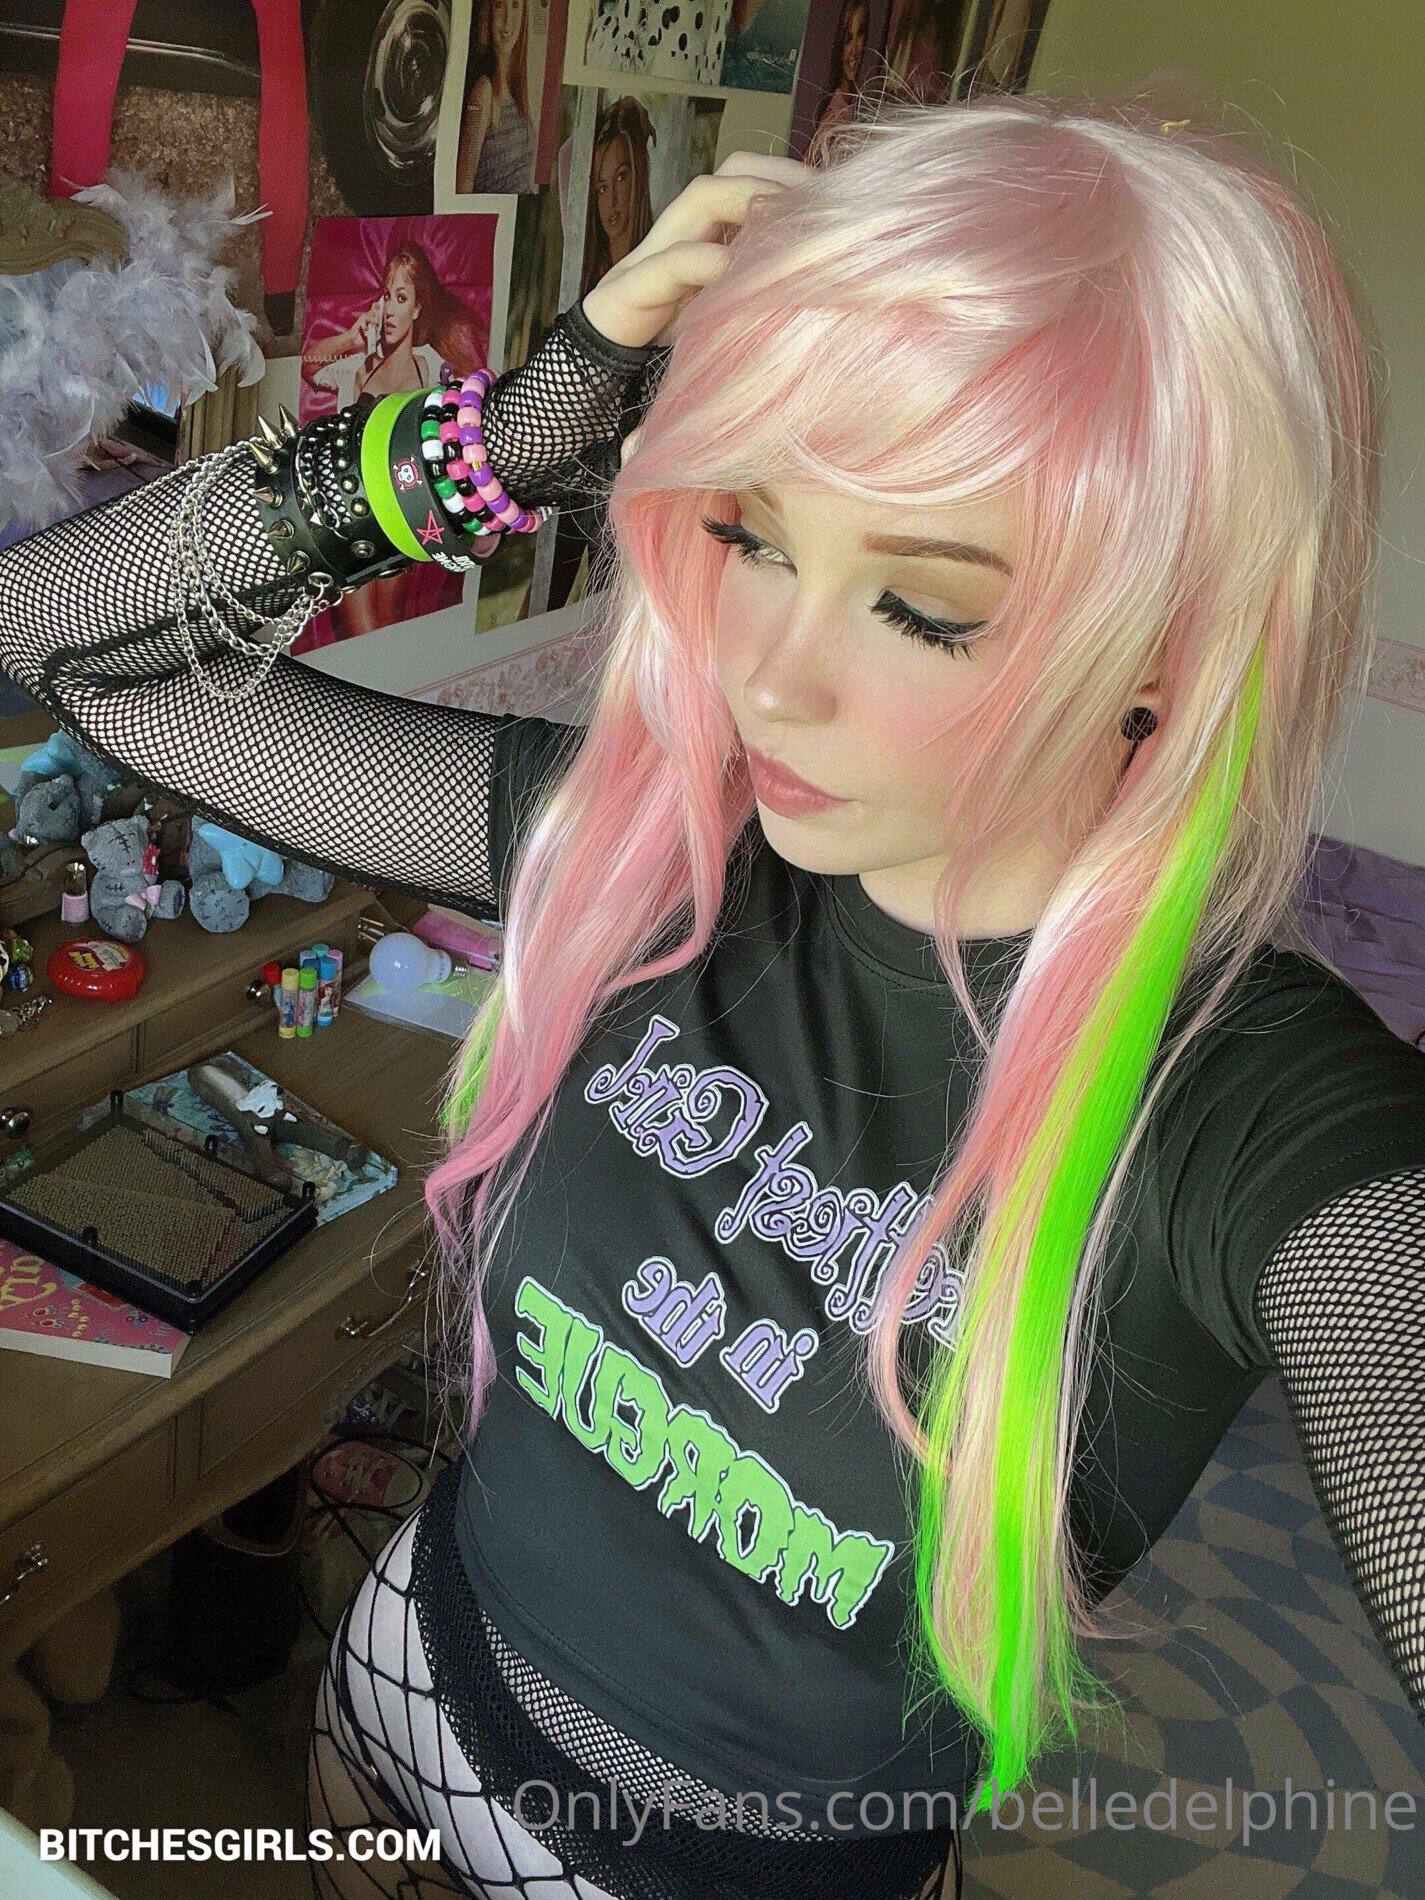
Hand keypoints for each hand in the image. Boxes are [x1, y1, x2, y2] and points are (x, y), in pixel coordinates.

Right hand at [581, 150, 810, 351]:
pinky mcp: (632, 289)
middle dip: (776, 177)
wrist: (598, 361)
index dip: (788, 175)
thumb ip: (753, 286)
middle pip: (728, 173)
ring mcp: (654, 253)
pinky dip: (708, 261)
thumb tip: (815, 280)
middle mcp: (680, 229)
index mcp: (702, 230)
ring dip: (748, 201)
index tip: (832, 194)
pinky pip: (673, 262)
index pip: (746, 176)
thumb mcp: (722, 308)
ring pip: (700, 198)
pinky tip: (738, 273)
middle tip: (817, 203)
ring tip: (785, 223)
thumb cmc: (669, 334)